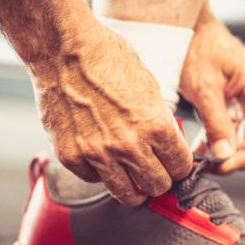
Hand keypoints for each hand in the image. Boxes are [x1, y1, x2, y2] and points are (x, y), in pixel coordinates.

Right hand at [31, 21, 192, 205]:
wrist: (64, 50)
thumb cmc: (107, 59)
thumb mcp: (149, 86)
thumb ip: (160, 120)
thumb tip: (168, 144)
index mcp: (155, 126)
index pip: (180, 167)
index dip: (179, 167)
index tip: (174, 165)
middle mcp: (128, 145)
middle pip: (157, 186)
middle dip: (160, 179)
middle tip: (153, 171)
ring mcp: (98, 154)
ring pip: (127, 195)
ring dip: (133, 187)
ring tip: (131, 176)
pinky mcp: (71, 156)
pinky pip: (93, 180)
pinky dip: (99, 173)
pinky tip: (101, 156)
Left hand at [179, 5, 244, 173]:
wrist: (187, 27)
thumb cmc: (198, 47)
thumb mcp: (205, 87)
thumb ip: (216, 122)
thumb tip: (224, 155)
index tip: (226, 166)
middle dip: (236, 156)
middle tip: (212, 168)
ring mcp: (244, 100)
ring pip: (241, 136)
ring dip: (225, 151)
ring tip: (204, 162)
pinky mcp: (230, 103)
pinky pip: (229, 128)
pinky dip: (217, 141)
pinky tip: (201, 149)